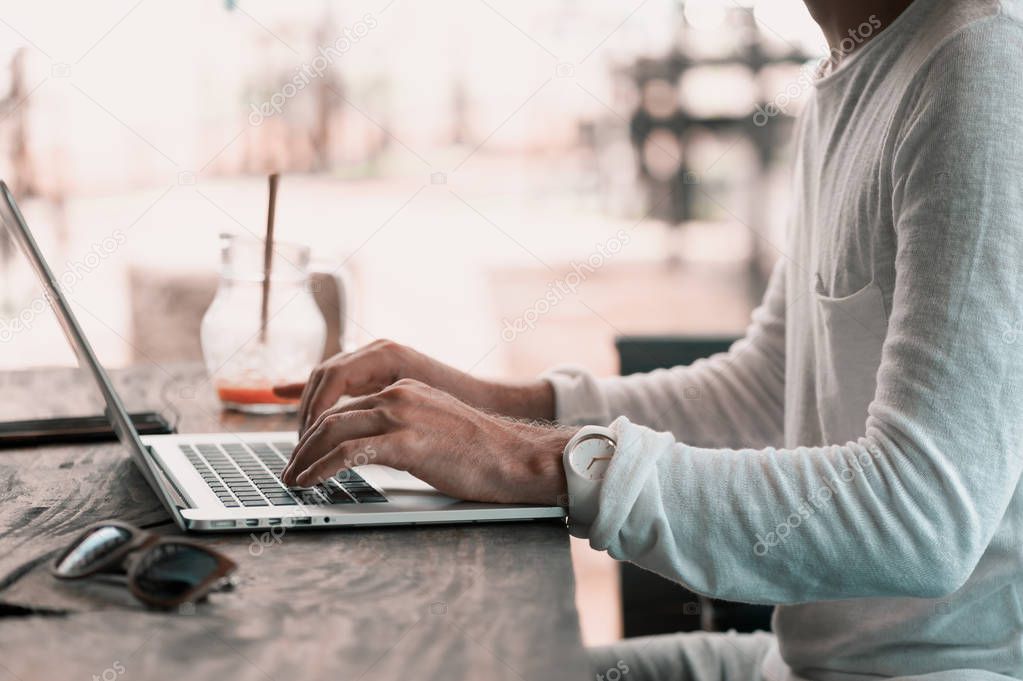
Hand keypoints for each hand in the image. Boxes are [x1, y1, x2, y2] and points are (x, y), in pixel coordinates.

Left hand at [280, 378, 571, 505]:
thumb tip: (373, 448)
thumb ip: (403, 429)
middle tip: (290, 468)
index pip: (346, 403)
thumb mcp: (434, 428)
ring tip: (293, 479)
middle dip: (303, 443)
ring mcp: (402, 415)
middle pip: (332, 413)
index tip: (304, 449)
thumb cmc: (482, 452)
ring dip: (305, 457)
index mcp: (405, 389)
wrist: (515, 457)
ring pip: (333, 429)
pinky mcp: (407, 441)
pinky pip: (349, 452)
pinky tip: (312, 482)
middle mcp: (399, 394)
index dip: (317, 428)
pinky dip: (322, 468)